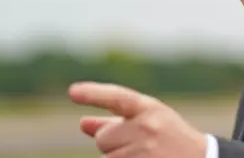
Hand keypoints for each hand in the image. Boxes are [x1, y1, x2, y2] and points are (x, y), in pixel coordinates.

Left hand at [69, 81, 206, 157]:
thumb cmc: (170, 137)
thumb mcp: (149, 121)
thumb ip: (116, 121)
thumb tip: (83, 124)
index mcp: (150, 109)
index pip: (118, 98)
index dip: (94, 94)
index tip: (73, 91)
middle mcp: (147, 128)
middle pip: (103, 138)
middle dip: (114, 143)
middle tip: (140, 145)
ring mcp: (144, 152)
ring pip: (106, 157)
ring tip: (146, 155)